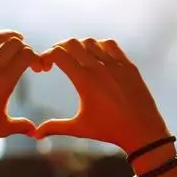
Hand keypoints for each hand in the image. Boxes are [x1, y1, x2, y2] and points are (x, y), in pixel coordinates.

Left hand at [0, 31, 43, 157]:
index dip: (36, 57)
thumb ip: (22, 126)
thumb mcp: (4, 128)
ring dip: (6, 37)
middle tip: (24, 55)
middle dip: (24, 46)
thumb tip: (36, 132)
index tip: (36, 68)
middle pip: (13, 42)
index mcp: (6, 81)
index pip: (27, 54)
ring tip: (12, 40)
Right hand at [35, 38, 169, 153]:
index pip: (59, 54)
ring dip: (79, 46)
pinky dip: (99, 46)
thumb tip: (34, 135)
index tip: (45, 67)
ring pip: (91, 41)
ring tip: (75, 59)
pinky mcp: (128, 65)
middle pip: (72, 43)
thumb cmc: (109, 130)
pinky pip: (110, 45)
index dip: (46, 56)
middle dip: (59, 48)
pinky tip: (96, 57)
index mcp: (84, 81)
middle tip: (56, 60)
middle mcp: (99, 68)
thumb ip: (55, 127)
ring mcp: (116, 64)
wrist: (142, 131)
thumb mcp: (79, 128)